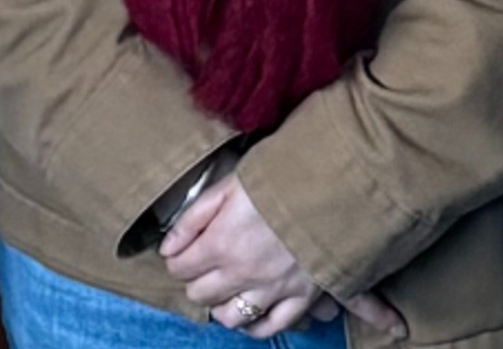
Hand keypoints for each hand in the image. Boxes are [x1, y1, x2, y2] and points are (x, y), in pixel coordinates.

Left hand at [161, 175, 323, 337]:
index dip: (178, 260)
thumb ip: (193, 218)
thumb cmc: (280, 177)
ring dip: (222, 305)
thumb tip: (167, 248)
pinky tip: (251, 311)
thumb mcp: (229, 185)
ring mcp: (273, 289)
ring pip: (231, 317)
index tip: (184, 253)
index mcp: (222, 243)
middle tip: (206, 267)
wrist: (335, 182)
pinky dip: (256, 324)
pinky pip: (271, 326)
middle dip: (197, 281)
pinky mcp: (301, 296)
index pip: (181, 269)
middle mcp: (243, 273)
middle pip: (201, 295)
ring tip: (227, 289)